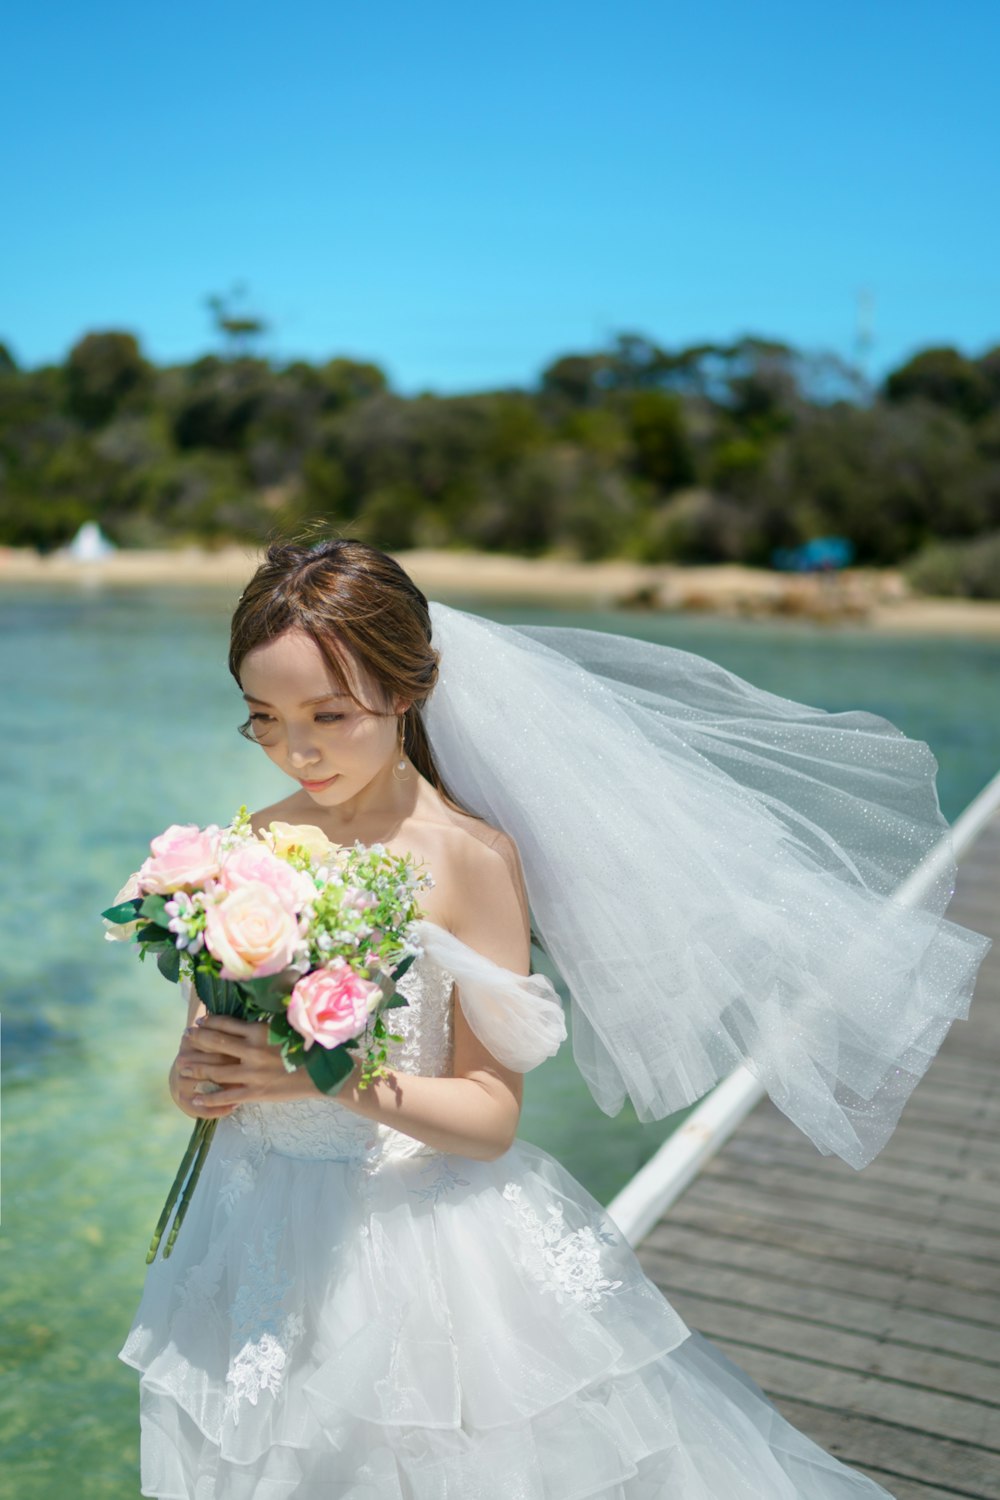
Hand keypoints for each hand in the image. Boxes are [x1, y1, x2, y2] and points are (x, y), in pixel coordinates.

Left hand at [174, 1014, 323, 1113]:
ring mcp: (251, 1073)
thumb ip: (262, 1026)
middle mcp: (251, 1051)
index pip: (225, 1024)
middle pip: (214, 1044)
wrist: (322, 1074)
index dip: (208, 1022)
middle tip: (185, 1039)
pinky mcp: (254, 1093)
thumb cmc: (305, 1048)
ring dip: (195, 1068)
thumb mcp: (284, 1029)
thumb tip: (242, 1021)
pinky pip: (226, 1096)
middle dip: (196, 1040)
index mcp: (259, 1031)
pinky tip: (195, 1100)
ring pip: (215, 1071)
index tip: (198, 1023)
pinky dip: (208, 1099)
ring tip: (181, 1068)